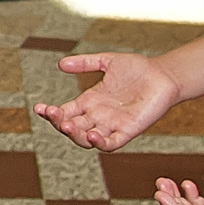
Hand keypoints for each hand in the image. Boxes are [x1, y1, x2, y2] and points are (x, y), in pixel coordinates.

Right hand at [34, 53, 179, 151]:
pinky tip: (93, 136)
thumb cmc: (138, 68)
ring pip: (87, 139)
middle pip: (72, 127)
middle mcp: (99, 116)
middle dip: (59, 123)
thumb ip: (85, 63)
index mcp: (90, 102)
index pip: (65, 112)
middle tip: (52, 114)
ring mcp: (113, 125)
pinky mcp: (129, 130)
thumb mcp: (107, 61)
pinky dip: (101, 143)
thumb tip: (61, 64)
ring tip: (67, 125)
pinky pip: (112, 143)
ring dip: (75, 135)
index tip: (39, 107)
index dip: (51, 113)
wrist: (164, 74)